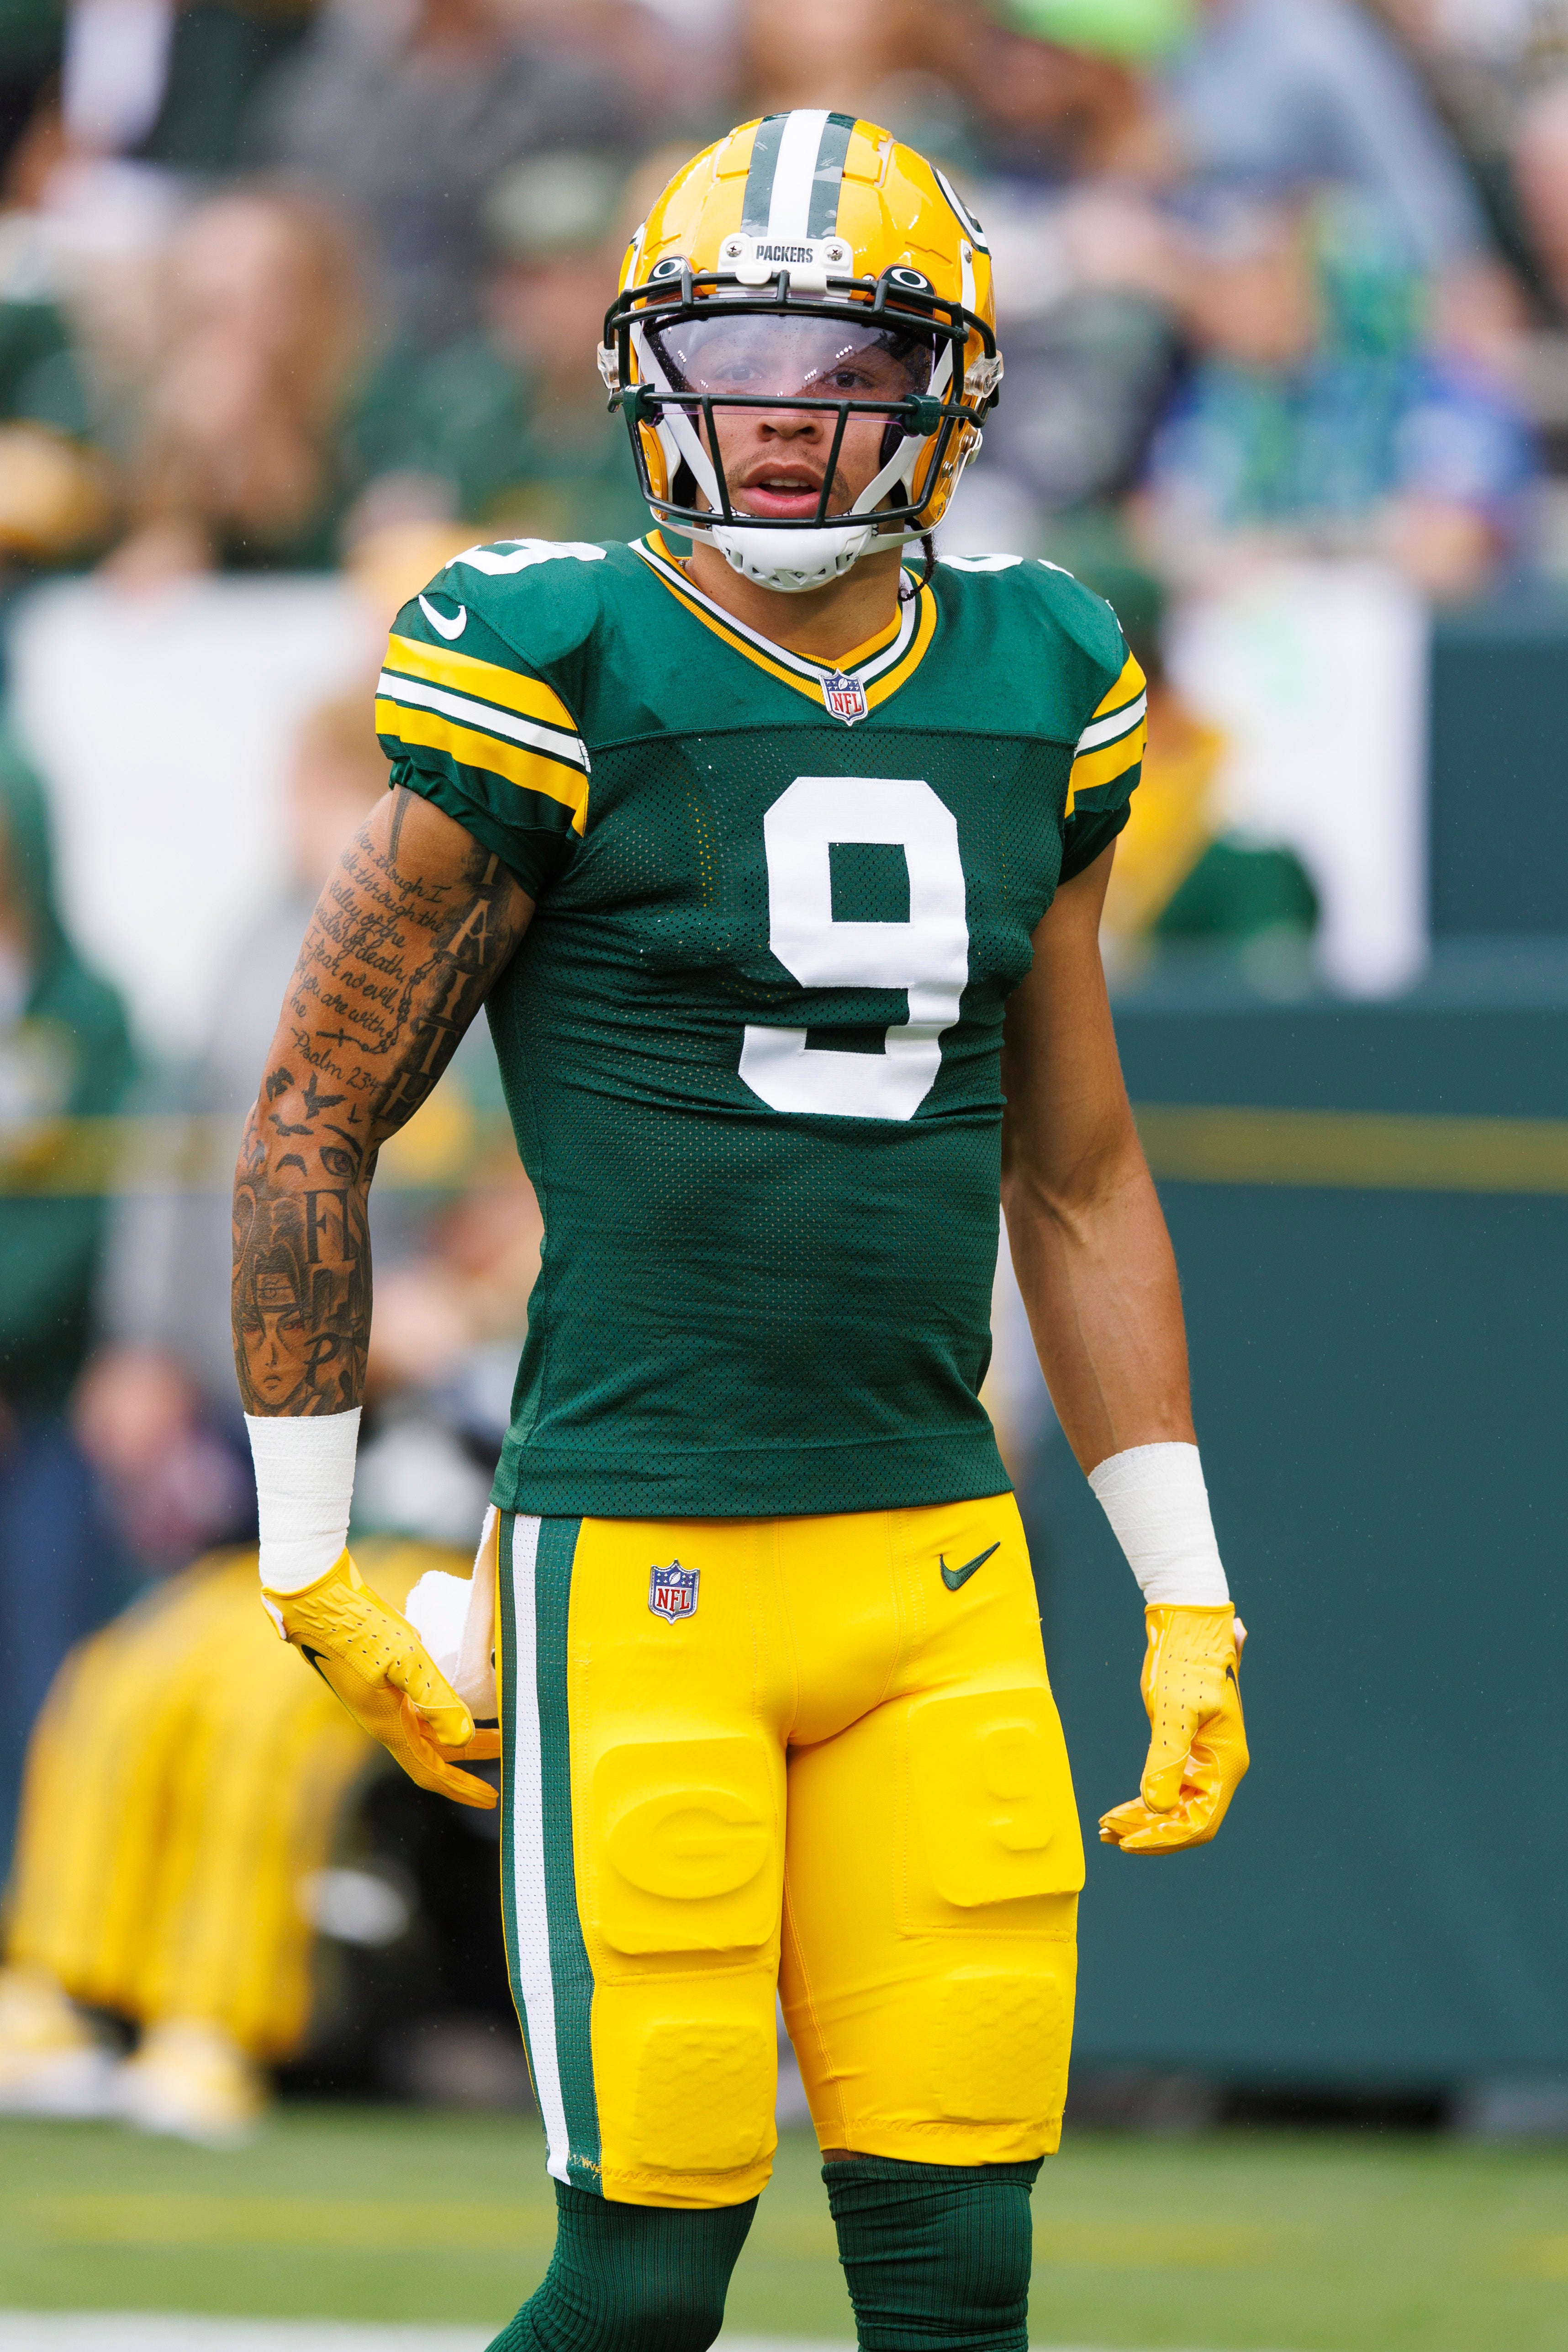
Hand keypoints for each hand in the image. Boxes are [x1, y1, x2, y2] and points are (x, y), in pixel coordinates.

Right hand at [263, 1552, 500, 1809]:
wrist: (317, 1601)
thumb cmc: (357, 1628)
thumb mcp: (405, 1660)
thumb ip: (436, 1699)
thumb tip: (464, 1738)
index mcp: (387, 1724)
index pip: (430, 1771)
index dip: (461, 1788)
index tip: (492, 1798)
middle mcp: (384, 1718)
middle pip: (435, 1750)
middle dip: (472, 1754)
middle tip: (507, 1749)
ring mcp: (381, 1699)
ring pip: (428, 1726)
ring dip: (460, 1728)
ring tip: (494, 1722)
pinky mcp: (380, 1677)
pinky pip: (418, 1703)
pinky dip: (443, 1707)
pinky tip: (458, 1690)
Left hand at [1099, 1605, 1247, 1853]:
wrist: (1187, 1624)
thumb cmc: (1184, 1660)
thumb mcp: (1173, 1710)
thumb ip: (1166, 1759)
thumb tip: (1154, 1807)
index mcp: (1225, 1761)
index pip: (1200, 1821)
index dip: (1164, 1838)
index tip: (1127, 1843)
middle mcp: (1220, 1766)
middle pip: (1186, 1820)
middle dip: (1148, 1833)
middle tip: (1105, 1834)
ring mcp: (1204, 1759)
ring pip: (1176, 1808)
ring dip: (1143, 1821)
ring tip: (1105, 1828)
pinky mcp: (1188, 1749)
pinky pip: (1169, 1789)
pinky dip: (1144, 1803)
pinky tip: (1118, 1810)